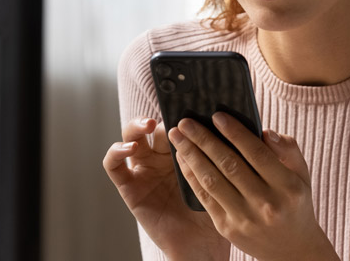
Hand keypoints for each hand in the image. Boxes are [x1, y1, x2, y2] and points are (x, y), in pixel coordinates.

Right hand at [103, 117, 229, 259]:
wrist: (202, 246)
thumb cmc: (216, 210)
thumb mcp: (221, 176)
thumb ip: (220, 151)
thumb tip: (236, 123)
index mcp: (182, 150)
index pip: (176, 122)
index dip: (179, 111)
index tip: (189, 103)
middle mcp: (160, 157)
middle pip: (153, 126)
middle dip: (160, 116)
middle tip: (171, 115)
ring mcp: (143, 170)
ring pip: (130, 137)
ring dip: (136, 127)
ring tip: (148, 125)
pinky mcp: (129, 186)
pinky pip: (113, 166)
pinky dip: (116, 152)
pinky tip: (129, 148)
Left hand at [168, 113, 338, 260]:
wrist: (292, 248)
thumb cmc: (294, 201)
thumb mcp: (301, 173)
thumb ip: (286, 148)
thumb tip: (263, 130)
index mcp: (287, 186)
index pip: (256, 153)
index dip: (234, 132)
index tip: (216, 116)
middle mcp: (266, 203)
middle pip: (229, 164)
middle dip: (204, 140)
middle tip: (185, 122)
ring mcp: (245, 218)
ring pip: (212, 180)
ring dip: (191, 155)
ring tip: (177, 137)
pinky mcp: (227, 228)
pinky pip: (205, 197)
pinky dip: (191, 176)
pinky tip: (182, 159)